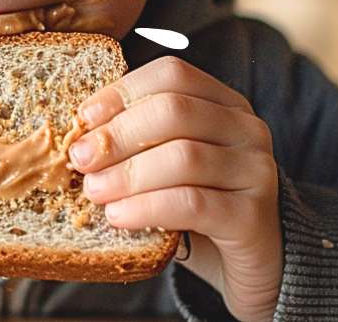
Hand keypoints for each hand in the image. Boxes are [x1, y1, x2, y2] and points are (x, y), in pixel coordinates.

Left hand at [69, 55, 281, 321]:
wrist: (257, 262)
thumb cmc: (199, 203)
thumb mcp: (168, 161)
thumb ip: (138, 140)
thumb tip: (79, 133)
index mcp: (223, 101)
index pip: (172, 74)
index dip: (123, 90)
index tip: (84, 116)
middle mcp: (246, 127)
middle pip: (174, 111)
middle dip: (119, 133)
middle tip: (81, 158)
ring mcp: (256, 169)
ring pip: (183, 157)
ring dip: (127, 173)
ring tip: (93, 190)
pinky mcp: (254, 216)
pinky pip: (192, 204)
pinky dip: (147, 207)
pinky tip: (118, 216)